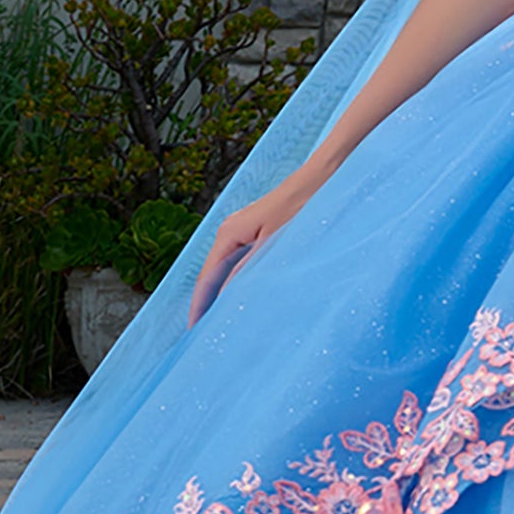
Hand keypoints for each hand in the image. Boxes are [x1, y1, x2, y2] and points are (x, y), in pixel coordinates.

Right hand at [188, 162, 324, 324]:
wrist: (319, 179)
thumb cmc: (302, 207)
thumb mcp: (275, 243)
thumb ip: (249, 269)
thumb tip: (226, 296)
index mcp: (229, 233)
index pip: (206, 278)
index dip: (199, 305)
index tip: (194, 330)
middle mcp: (229, 231)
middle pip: (210, 274)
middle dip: (205, 303)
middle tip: (202, 334)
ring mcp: (240, 231)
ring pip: (223, 269)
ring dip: (218, 293)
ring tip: (216, 321)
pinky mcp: (254, 232)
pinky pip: (236, 261)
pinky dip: (233, 281)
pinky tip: (237, 295)